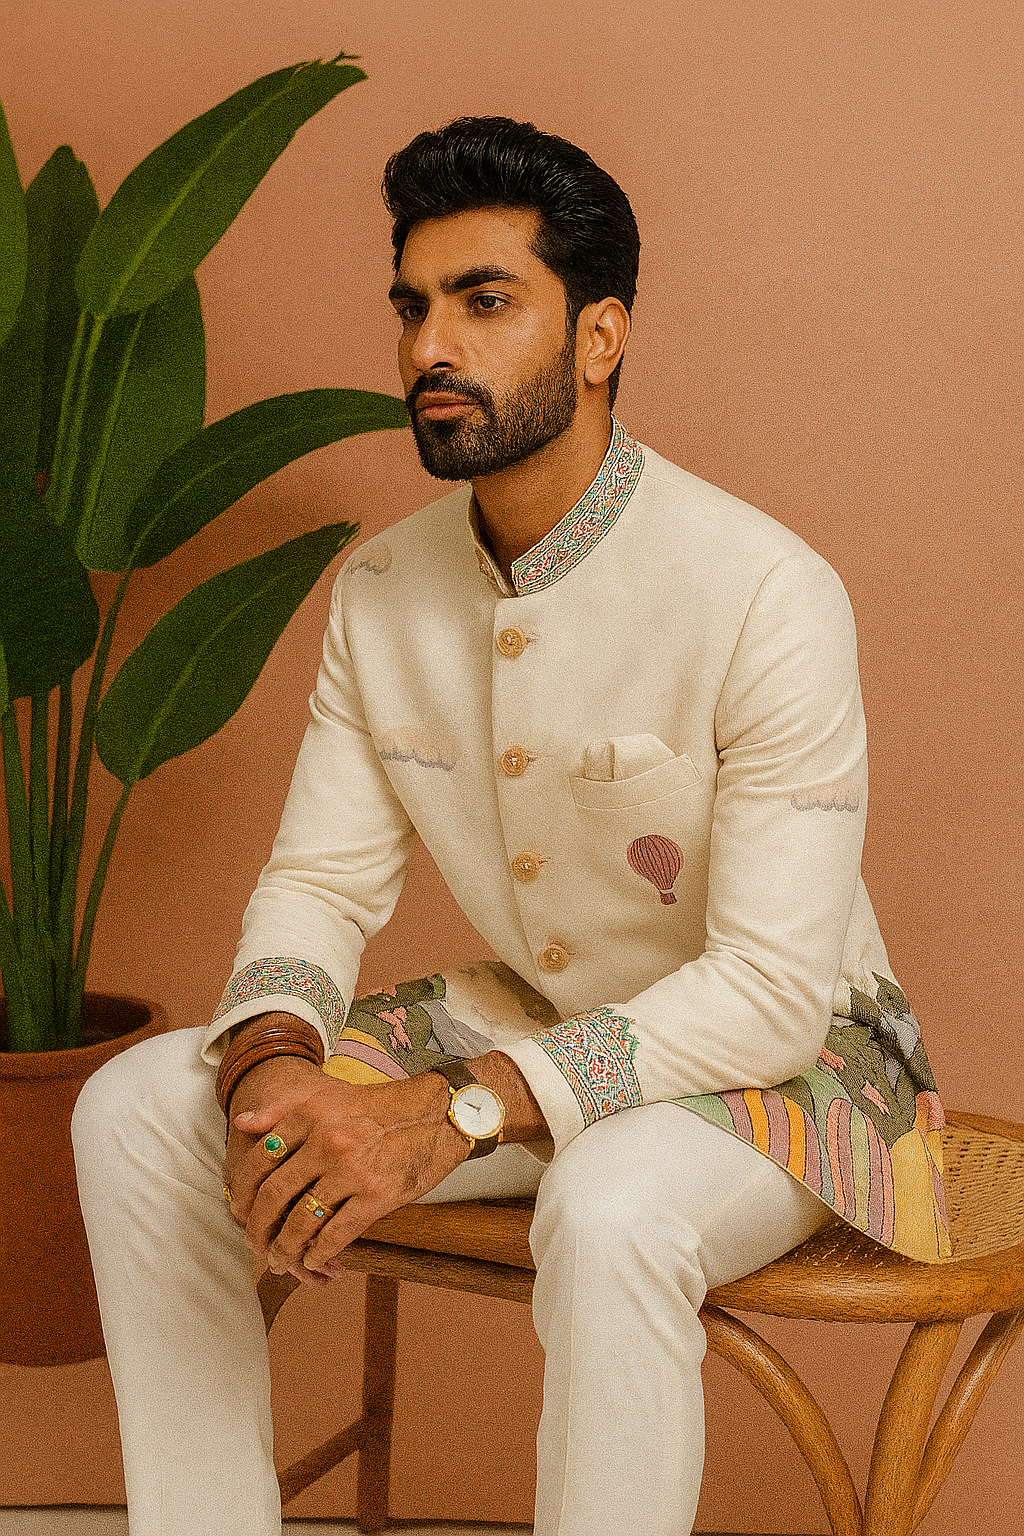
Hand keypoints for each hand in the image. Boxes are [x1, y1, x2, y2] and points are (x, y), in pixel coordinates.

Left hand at [225, 1068, 466, 1286]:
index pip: (259, 1161)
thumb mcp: (329, 1095)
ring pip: (301, 1222)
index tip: (241, 1213)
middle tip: (255, 1246)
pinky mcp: (376, 1196)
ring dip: (286, 1249)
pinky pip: (335, 1235)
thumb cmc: (383, 1108)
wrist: (438, 1114)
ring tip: (281, 1261)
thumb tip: (242, 1123)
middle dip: (259, 1229)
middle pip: (275, 1197)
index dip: (244, 1194)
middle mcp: (325, 1141)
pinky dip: (319, 1254)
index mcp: (310, 1114)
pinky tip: (314, 1260)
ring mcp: (351, 1170)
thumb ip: (283, 1109)